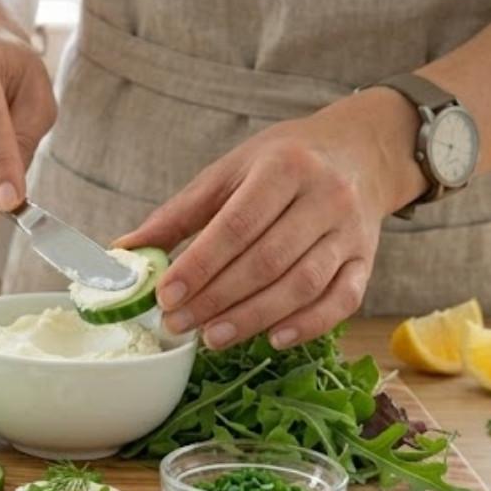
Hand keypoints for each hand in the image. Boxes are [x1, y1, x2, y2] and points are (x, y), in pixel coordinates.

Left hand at [117, 87, 428, 349]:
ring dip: (254, 317)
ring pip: (303, 284)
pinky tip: (271, 339)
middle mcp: (324, 197)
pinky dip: (308, 325)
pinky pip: (343, 300)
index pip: (237, 224)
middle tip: (178, 324)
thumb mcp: (228, 172)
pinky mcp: (367, 260)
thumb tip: (124, 249)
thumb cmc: (282, 162)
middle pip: (268, 260)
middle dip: (218, 298)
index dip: (200, 264)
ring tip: (212, 337)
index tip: (165, 294)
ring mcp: (350, 231)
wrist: (359, 150)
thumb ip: (179, 214)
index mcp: (283, 168)